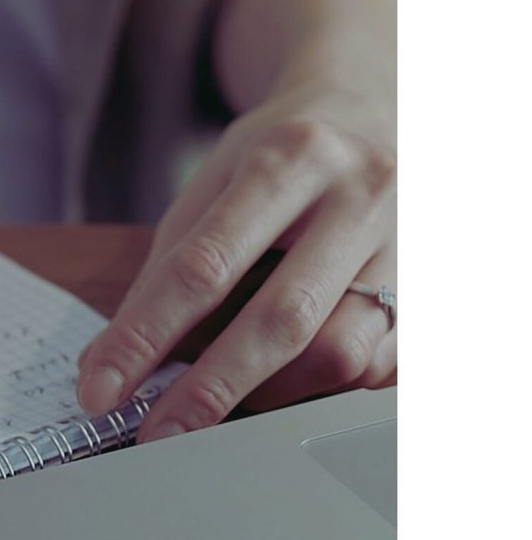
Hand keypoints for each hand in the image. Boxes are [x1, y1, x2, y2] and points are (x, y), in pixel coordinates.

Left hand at [75, 78, 395, 437]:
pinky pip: (380, 366)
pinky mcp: (439, 285)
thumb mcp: (214, 179)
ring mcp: (412, 242)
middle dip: (210, 389)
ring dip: (272, 393)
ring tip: (230, 396)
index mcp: (290, 159)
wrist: (381, 104)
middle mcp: (362, 196)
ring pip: (343, 354)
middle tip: (158, 434)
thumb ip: (169, 265)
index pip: (203, 266)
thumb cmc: (284, 154)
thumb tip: (116, 361)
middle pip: (283, 320)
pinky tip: (292, 380)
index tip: (100, 389)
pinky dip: (325, 388)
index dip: (145, 336)